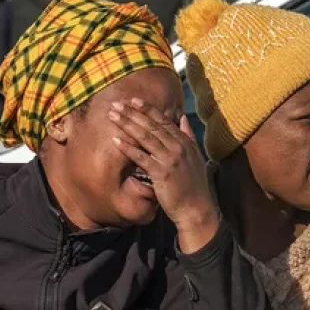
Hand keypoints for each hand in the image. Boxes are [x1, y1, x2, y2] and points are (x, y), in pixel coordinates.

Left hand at [109, 98, 218, 252]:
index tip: (133, 100)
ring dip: (127, 124)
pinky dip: (128, 147)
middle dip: (133, 113)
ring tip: (113, 116)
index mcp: (185, 142)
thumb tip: (182, 118)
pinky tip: (115, 140)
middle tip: (117, 104)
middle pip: (151, 125)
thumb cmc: (194, 186)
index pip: (163, 121)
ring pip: (145, 137)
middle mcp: (178, 147)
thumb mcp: (195, 157)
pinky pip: (141, 157)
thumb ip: (189, 136)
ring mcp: (170, 159)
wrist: (196, 209)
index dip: (147, 109)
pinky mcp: (161, 173)